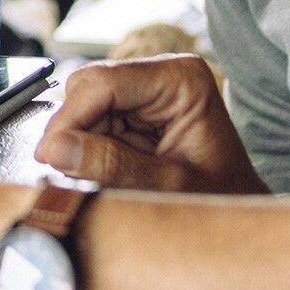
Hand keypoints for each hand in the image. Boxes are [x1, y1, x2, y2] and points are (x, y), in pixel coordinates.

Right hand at [34, 56, 267, 195]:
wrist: (240, 214)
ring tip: (92, 179)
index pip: (104, 82)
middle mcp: (162, 75)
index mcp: (180, 79)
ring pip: (85, 105)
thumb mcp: (168, 186)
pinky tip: (100, 172)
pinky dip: (88, 149)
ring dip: (79, 142)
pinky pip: (93, 122)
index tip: (49, 157)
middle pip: (89, 88)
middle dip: (73, 130)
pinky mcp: (136, 111)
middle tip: (67, 173)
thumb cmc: (222, 199)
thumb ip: (112, 166)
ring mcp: (147, 91)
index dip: (70, 118)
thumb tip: (55, 149)